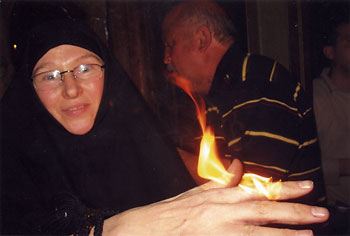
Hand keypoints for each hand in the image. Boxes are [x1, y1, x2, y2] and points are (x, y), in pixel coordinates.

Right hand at [102, 161, 328, 235]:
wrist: (145, 230)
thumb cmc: (171, 212)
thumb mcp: (197, 192)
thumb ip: (223, 181)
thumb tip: (240, 166)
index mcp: (219, 196)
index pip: (258, 189)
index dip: (284, 188)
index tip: (306, 186)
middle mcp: (222, 212)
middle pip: (264, 211)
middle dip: (295, 211)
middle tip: (320, 212)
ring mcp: (220, 232)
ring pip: (260, 232)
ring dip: (286, 233)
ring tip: (309, 234)